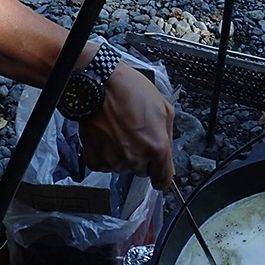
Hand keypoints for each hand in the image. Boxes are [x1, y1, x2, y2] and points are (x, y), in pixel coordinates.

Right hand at [78, 63, 175, 189]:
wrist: (99, 84)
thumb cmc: (129, 90)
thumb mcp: (164, 108)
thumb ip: (168, 137)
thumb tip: (167, 154)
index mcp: (157, 147)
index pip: (163, 180)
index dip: (162, 175)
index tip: (159, 173)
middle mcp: (136, 159)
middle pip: (143, 170)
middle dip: (142, 156)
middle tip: (134, 134)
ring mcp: (114, 162)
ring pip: (123, 167)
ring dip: (123, 154)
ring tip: (119, 130)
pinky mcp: (96, 161)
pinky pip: (105, 164)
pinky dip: (106, 153)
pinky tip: (107, 134)